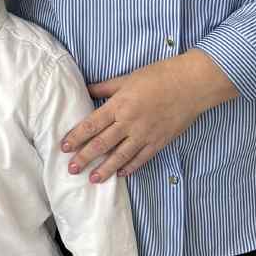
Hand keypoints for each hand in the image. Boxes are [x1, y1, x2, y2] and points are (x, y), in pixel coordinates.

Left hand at [63, 53, 236, 180]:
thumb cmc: (159, 76)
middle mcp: (129, 122)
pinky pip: (141, 158)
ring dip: (104, 169)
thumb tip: (86, 89)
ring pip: (120, 156)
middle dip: (84, 158)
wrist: (191, 84)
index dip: (76, 137)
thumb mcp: (128, 78)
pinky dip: (130, 167)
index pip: (91, 125)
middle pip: (102, 144)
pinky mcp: (159, 141)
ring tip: (92, 179)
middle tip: (71, 169)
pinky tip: (121, 174)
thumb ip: (106, 87)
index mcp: (119, 105)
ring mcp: (145, 134)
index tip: (64, 147)